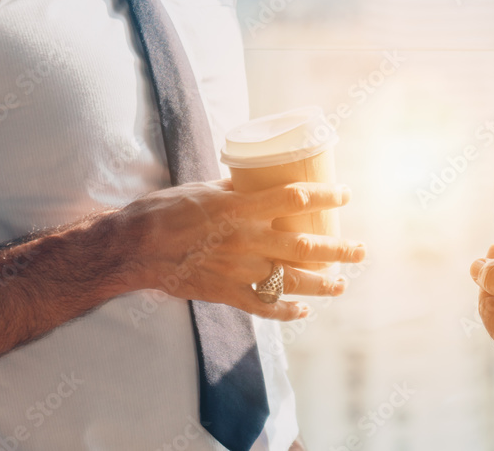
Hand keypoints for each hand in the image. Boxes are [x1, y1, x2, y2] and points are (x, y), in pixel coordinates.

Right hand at [121, 179, 365, 320]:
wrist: (132, 250)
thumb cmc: (164, 211)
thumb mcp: (203, 190)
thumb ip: (235, 190)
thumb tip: (259, 182)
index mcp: (240, 209)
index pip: (295, 197)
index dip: (325, 195)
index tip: (346, 195)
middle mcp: (246, 241)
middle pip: (306, 246)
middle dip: (340, 250)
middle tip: (361, 250)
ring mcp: (239, 271)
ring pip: (293, 281)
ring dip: (324, 285)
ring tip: (343, 283)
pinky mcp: (228, 294)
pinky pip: (265, 307)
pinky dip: (288, 311)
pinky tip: (303, 310)